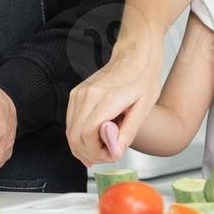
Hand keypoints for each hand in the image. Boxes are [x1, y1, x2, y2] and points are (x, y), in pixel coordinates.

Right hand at [65, 45, 161, 165]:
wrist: (134, 55)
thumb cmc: (142, 78)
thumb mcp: (144, 107)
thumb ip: (128, 131)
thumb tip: (115, 151)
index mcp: (106, 98)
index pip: (88, 135)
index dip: (97, 152)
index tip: (112, 156)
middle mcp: (88, 95)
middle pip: (75, 136)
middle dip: (89, 154)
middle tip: (107, 157)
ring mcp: (79, 94)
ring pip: (70, 131)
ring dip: (82, 147)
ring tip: (101, 152)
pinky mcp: (76, 94)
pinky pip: (71, 122)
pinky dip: (78, 136)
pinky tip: (92, 142)